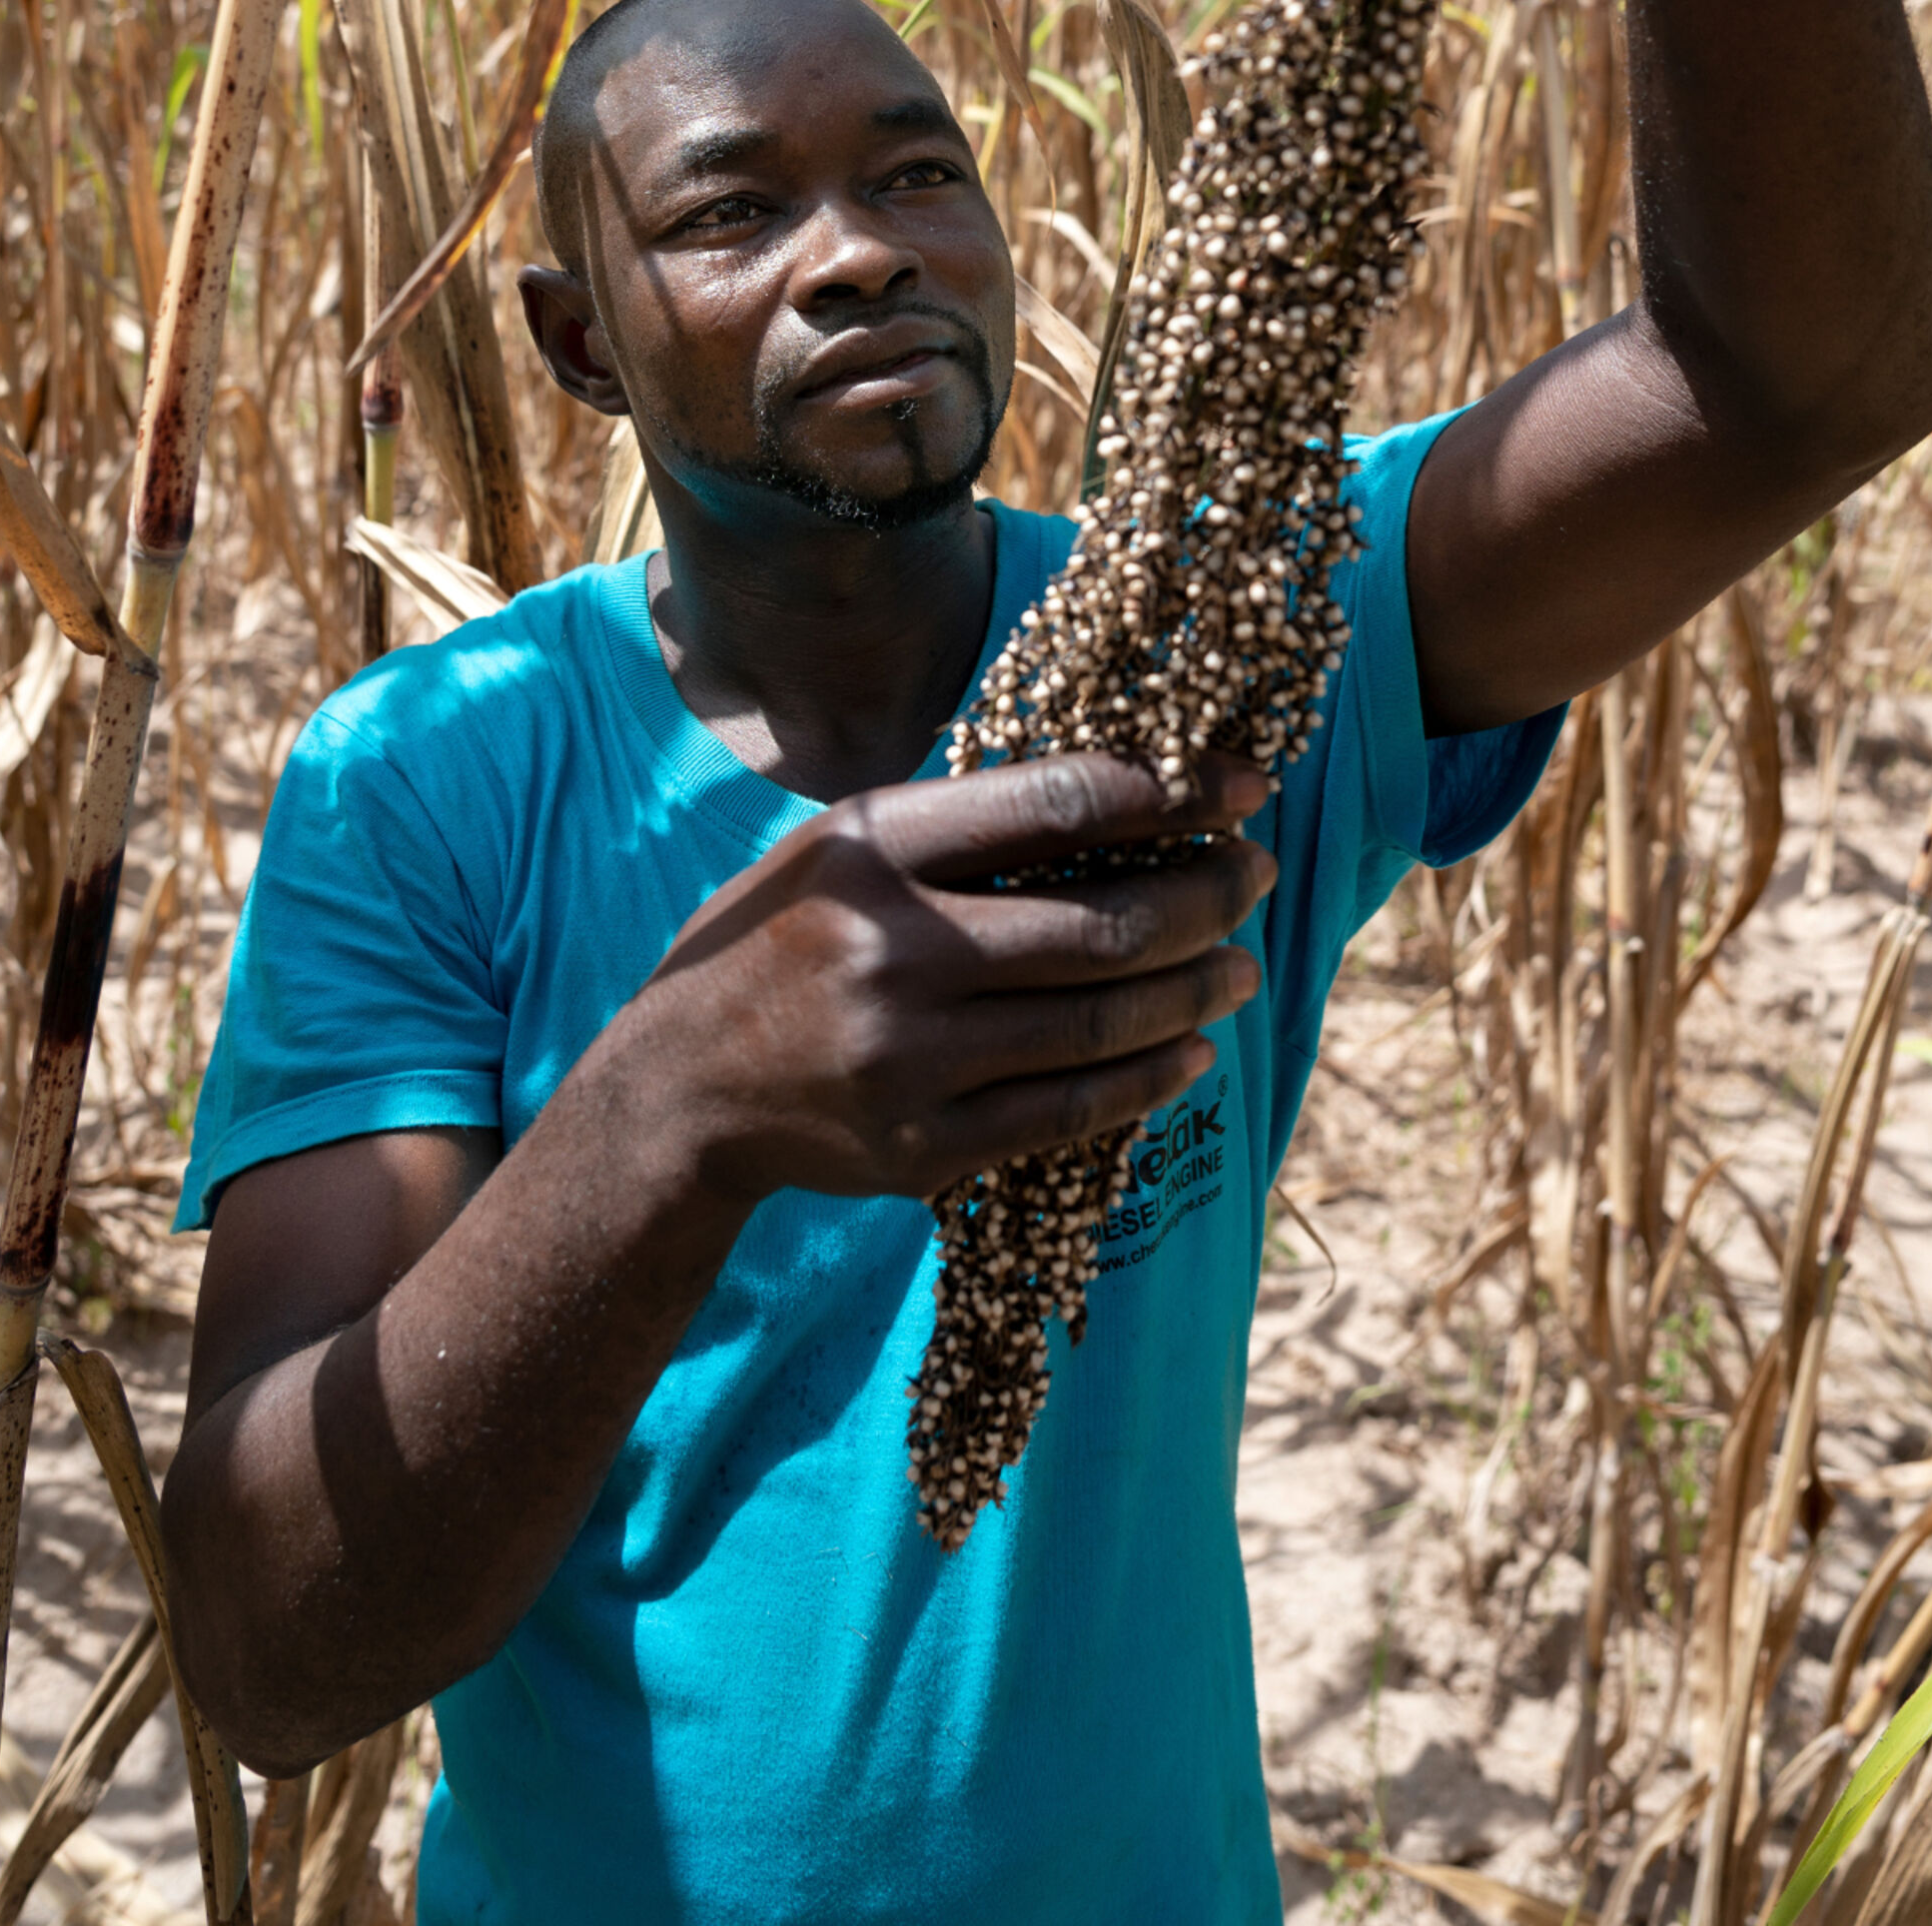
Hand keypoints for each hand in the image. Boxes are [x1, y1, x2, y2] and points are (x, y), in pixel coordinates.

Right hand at [636, 752, 1273, 1203]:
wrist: (677, 1088)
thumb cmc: (780, 938)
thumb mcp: (841, 846)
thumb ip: (960, 824)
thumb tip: (1128, 790)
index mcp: (872, 847)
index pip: (1059, 804)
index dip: (1173, 791)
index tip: (1246, 785)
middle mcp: (892, 949)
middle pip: (1100, 922)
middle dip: (1206, 895)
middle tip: (1254, 877)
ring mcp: (908, 1058)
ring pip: (1101, 1023)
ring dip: (1193, 990)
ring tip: (1238, 964)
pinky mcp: (921, 1146)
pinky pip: (1069, 1110)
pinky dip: (1148, 1078)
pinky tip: (1189, 1050)